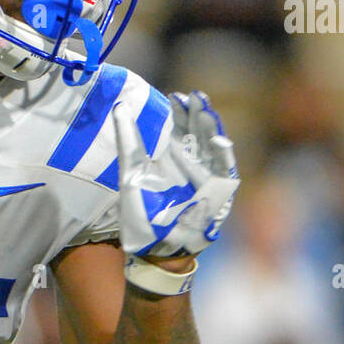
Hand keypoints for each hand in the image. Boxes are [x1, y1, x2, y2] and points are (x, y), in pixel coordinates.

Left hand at [114, 90, 239, 257]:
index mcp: (173, 158)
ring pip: (214, 148)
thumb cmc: (142, 213)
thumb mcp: (131, 173)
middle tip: (195, 95)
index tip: (174, 95)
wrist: (153, 248)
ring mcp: (207, 179)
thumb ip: (129, 141)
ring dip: (212, 129)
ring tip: (205, 111)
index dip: (180, 112)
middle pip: (200, 133)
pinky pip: (224, 172)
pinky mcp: (218, 196)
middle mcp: (193, 164)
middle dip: (199, 114)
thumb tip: (119, 107)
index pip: (181, 128)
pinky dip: (223, 156)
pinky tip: (219, 139)